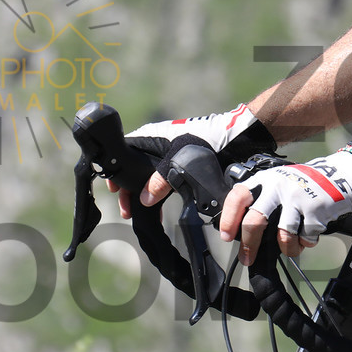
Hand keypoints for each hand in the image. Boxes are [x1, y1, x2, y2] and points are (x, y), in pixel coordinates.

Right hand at [106, 104, 274, 217]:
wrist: (239, 140)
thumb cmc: (209, 142)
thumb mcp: (181, 159)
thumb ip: (162, 178)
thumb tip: (144, 200)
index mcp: (152, 136)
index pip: (124, 150)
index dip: (116, 170)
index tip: (113, 190)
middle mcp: (157, 144)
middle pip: (133, 168)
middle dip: (127, 190)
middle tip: (126, 211)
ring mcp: (168, 156)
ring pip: (147, 177)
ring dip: (141, 195)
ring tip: (137, 215)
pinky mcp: (180, 166)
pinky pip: (162, 181)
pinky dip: (156, 195)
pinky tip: (156, 211)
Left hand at [219, 143, 351, 263]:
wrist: (341, 175)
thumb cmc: (306, 183)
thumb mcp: (279, 182)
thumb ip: (262, 199)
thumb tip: (242, 230)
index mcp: (266, 180)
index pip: (238, 197)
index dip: (228, 218)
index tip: (227, 236)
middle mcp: (279, 187)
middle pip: (255, 222)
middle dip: (249, 246)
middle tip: (248, 258)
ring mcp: (298, 198)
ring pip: (282, 236)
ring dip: (286, 248)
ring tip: (290, 249)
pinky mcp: (316, 209)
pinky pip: (305, 238)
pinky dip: (306, 243)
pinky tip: (308, 237)